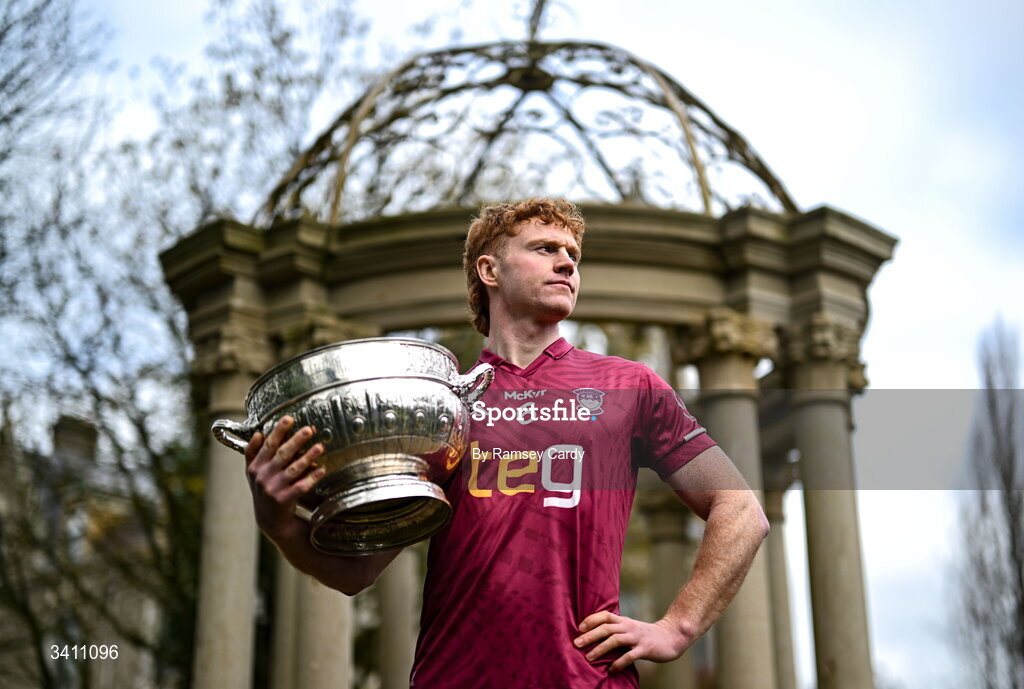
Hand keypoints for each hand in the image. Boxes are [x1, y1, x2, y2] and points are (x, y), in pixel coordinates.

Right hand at [243, 416, 325, 541]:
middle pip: (281, 454)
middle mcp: (263, 477)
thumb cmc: (264, 490)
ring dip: (307, 457)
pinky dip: (312, 477)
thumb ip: (252, 453)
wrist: (270, 521)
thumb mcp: (253, 473)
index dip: (278, 431)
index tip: (290, 418)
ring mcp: (273, 489)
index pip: (268, 445)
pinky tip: (321, 469)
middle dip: (296, 440)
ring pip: (293, 469)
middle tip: (309, 429)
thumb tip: (257, 433)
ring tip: (320, 447)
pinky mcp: (284, 500)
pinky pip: (301, 486)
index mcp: (255, 467)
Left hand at [573, 611, 691, 672]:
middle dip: (590, 636)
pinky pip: (629, 656)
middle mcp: (629, 627)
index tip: (579, 628)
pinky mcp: (645, 649)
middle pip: (606, 628)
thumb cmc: (646, 635)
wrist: (671, 637)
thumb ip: (616, 630)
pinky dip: (618, 663)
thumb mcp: (630, 628)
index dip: (591, 619)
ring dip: (600, 649)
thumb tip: (594, 635)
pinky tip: (611, 670)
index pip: (605, 615)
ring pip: (615, 640)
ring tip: (588, 658)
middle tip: (576, 644)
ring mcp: (637, 637)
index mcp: (624, 621)